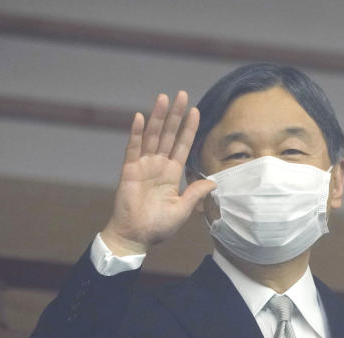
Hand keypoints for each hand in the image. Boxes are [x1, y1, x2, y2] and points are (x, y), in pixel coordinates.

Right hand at [101, 91, 215, 255]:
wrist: (137, 237)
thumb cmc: (158, 226)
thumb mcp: (184, 209)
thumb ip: (196, 193)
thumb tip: (214, 182)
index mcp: (171, 173)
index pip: (182, 145)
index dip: (189, 129)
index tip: (197, 111)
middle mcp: (158, 165)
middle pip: (168, 134)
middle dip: (175, 115)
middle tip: (182, 94)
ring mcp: (143, 166)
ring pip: (152, 136)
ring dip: (157, 117)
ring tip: (164, 98)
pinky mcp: (129, 170)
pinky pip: (132, 148)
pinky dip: (136, 133)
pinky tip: (140, 117)